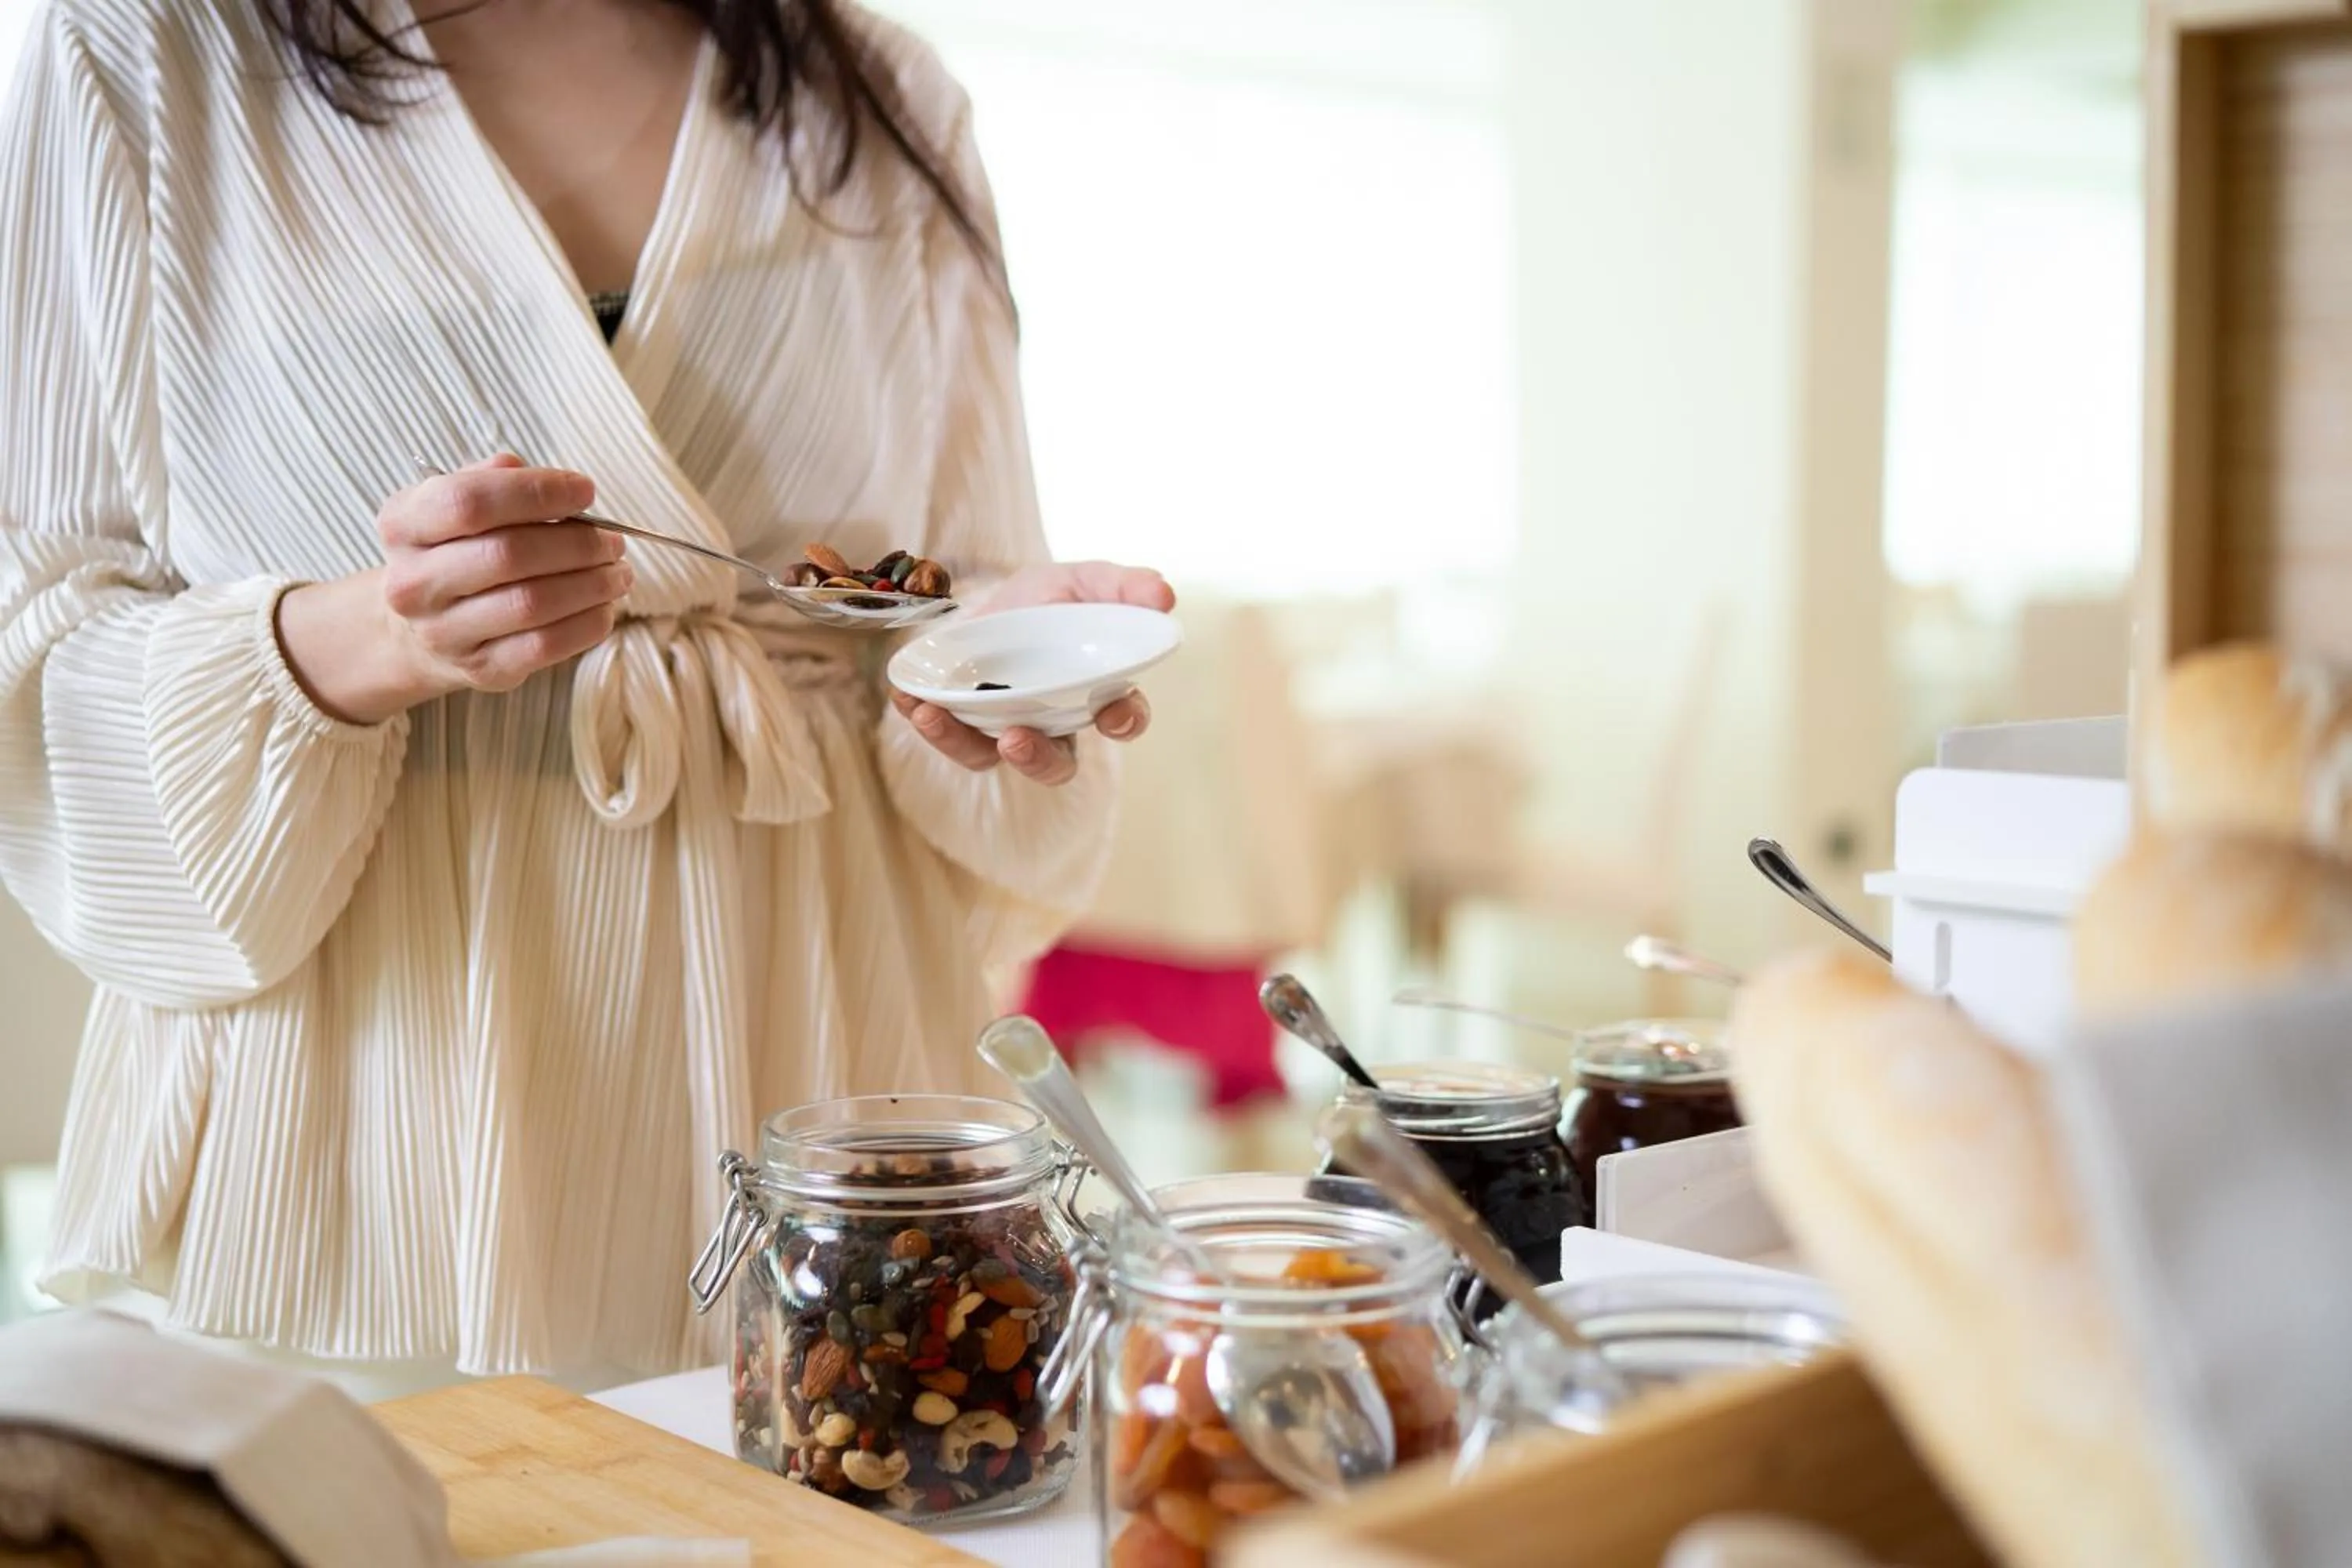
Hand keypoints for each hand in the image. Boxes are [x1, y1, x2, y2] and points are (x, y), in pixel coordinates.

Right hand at [277, 455, 631, 723]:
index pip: (470, 502)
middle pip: (508, 554)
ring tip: (617, 571)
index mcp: (402, 526)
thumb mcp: (455, 504)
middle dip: (576, 543)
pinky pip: (545, 646)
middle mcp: (412, 582)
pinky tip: (605, 606)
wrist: (418, 629)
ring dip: (590, 584)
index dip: (536, 492)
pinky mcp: (480, 669)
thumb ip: (497, 481)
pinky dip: (588, 623)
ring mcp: (443, 632)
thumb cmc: (455, 552)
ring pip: (531, 603)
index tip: (585, 491)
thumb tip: (558, 487)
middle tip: (612, 540)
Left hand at [892, 561, 1174, 785]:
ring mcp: (1003, 726)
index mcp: (1093, 693)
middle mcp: (1051, 722)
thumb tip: (1165, 594)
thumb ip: (1122, 585)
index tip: (1113, 714)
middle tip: (1016, 740)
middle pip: (1055, 763)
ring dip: (961, 743)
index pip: (1122, 718)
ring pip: (990, 756)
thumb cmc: (1047, 599)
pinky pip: (947, 734)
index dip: (1123, 721)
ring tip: (933, 717)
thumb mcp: (1083, 580)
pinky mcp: (961, 721)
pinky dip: (925, 721)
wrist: (990, 597)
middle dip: (1038, 759)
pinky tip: (906, 698)